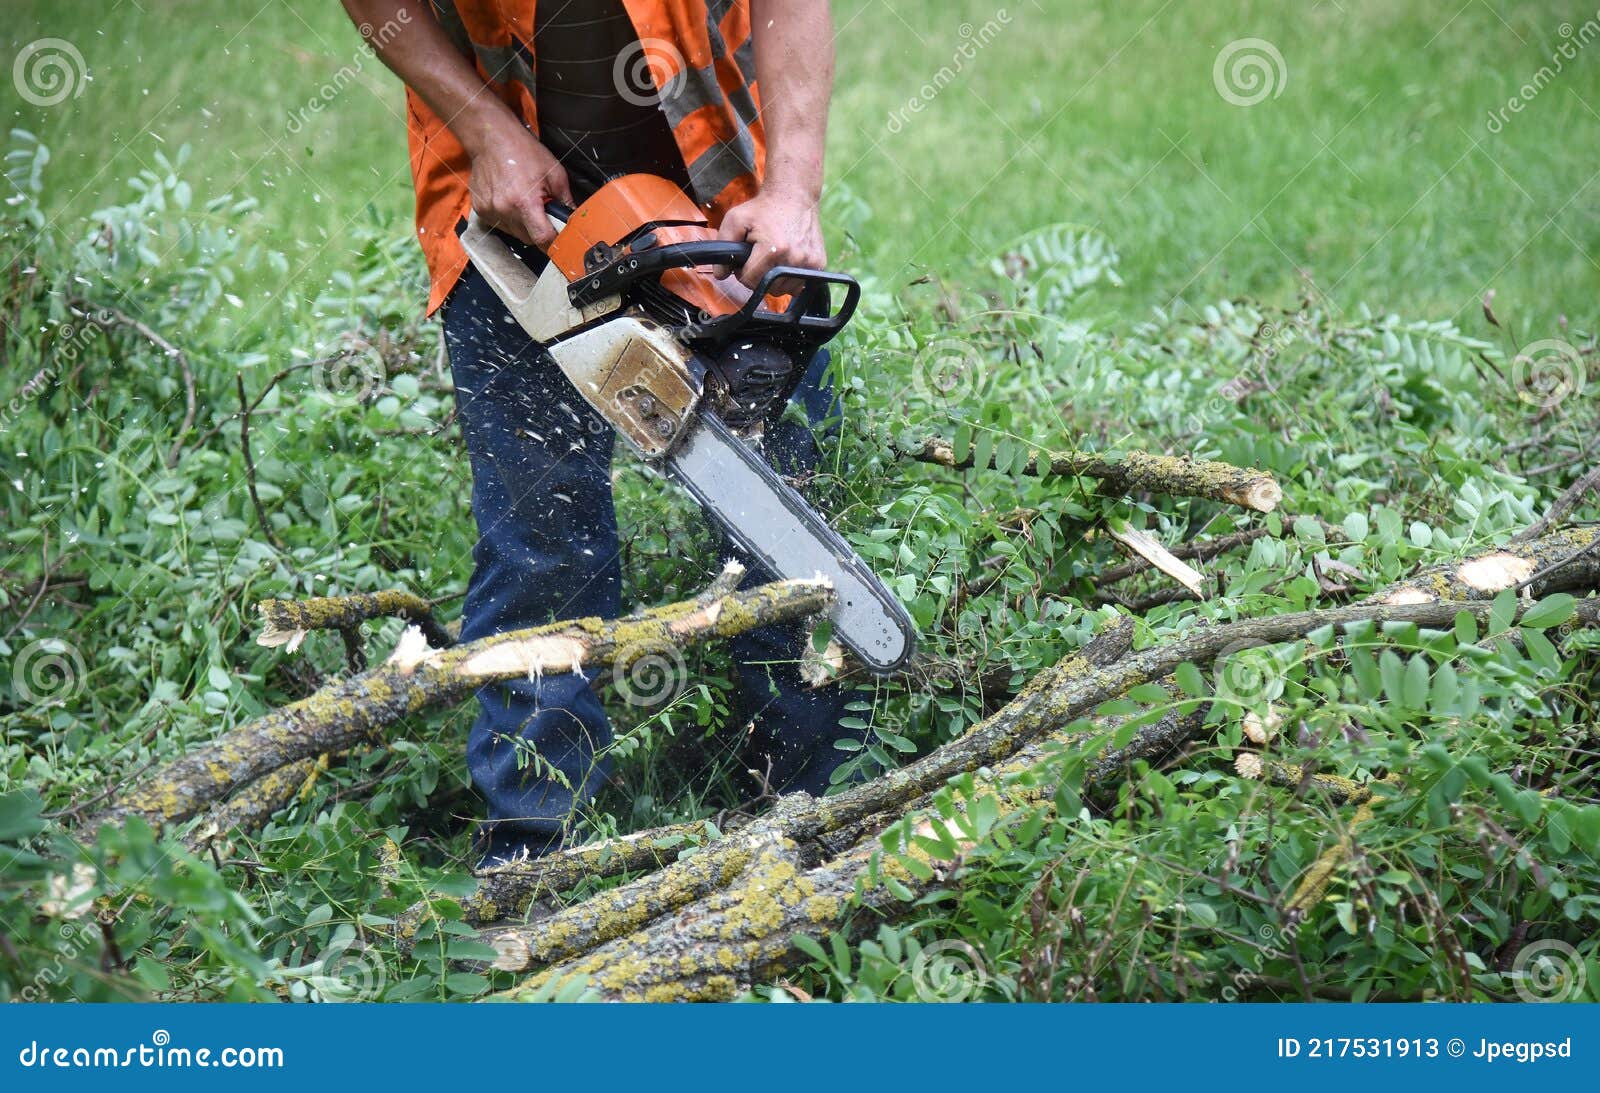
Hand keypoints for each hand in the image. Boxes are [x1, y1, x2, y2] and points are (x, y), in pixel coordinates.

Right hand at [465, 120, 572, 247]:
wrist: (490, 138)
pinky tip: (510, 200)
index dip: (554, 241)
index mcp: (524, 201)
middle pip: (529, 239)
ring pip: (515, 234)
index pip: (542, 238)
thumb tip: (574, 219)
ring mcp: (490, 211)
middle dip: (539, 230)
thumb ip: (566, 200)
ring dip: (523, 225)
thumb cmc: (522, 151)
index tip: (559, 240)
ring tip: (524, 201)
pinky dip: (509, 218)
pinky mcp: (481, 210)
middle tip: (541, 211)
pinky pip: (501, 225)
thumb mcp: (554, 173)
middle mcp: (504, 209)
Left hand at [715, 185, 826, 289]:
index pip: (750, 281)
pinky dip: (789, 278)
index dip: (743, 271)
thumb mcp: (735, 219)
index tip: (746, 257)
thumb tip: (720, 274)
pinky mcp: (819, 264)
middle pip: (767, 288)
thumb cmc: (763, 208)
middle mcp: (795, 259)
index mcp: (774, 250)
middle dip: (758, 276)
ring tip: (772, 258)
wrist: (794, 196)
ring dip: (774, 279)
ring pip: (783, 290)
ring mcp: (809, 263)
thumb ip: (723, 244)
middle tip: (759, 256)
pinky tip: (785, 261)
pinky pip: (799, 285)